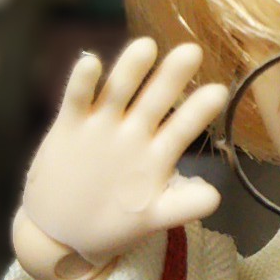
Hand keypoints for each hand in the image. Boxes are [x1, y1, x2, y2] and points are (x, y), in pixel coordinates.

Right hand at [19, 38, 228, 267]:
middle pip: (155, 100)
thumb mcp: (149, 217)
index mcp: (157, 153)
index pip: (182, 127)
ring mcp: (101, 127)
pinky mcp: (70, 127)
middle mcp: (133, 132)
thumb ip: (180, 206)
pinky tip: (90, 63)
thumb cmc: (112, 223)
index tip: (218, 91)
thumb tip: (215, 196)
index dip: (198, 111)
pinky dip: (82, 83)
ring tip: (146, 47)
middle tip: (192, 52)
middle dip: (171, 77)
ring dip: (130, 70)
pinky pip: (76, 100)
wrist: (60, 232)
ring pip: (118, 92)